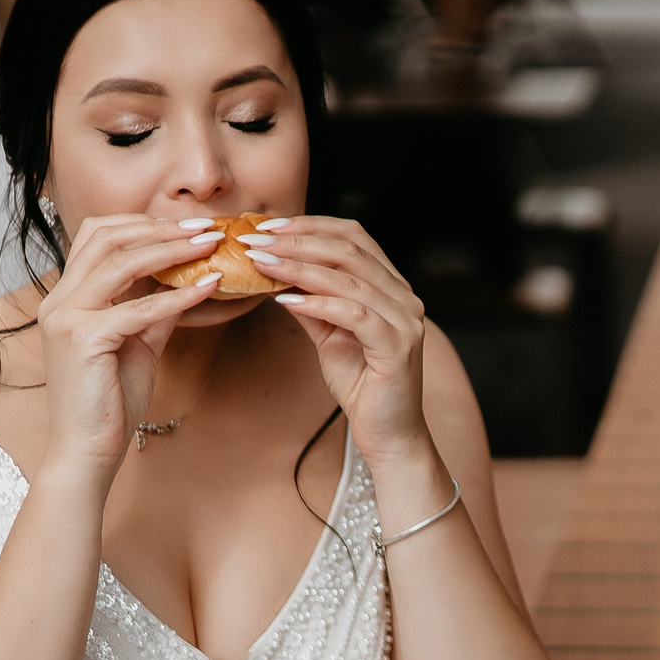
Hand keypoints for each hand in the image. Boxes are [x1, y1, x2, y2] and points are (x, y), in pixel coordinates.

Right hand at [35, 215, 223, 479]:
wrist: (88, 450)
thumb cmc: (109, 400)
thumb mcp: (138, 342)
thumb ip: (155, 309)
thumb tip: (188, 279)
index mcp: (67, 297)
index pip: (97, 236)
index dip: (143, 224)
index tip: (188, 226)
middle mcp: (59, 300)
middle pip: (105, 237)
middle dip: (160, 228)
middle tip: (205, 228)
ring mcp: (66, 317)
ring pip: (120, 263)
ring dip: (171, 250)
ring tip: (211, 246)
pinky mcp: (83, 339)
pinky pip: (139, 307)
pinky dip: (178, 296)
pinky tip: (209, 288)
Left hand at [241, 218, 433, 466]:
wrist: (388, 434)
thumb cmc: (363, 385)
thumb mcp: (329, 335)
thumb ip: (310, 302)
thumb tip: (274, 273)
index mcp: (392, 287)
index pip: (354, 237)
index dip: (311, 225)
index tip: (267, 227)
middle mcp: (404, 297)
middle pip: (350, 250)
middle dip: (297, 241)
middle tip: (254, 240)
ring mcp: (405, 321)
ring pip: (349, 278)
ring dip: (298, 266)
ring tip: (260, 263)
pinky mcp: (397, 346)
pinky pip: (354, 314)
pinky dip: (317, 302)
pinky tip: (286, 299)